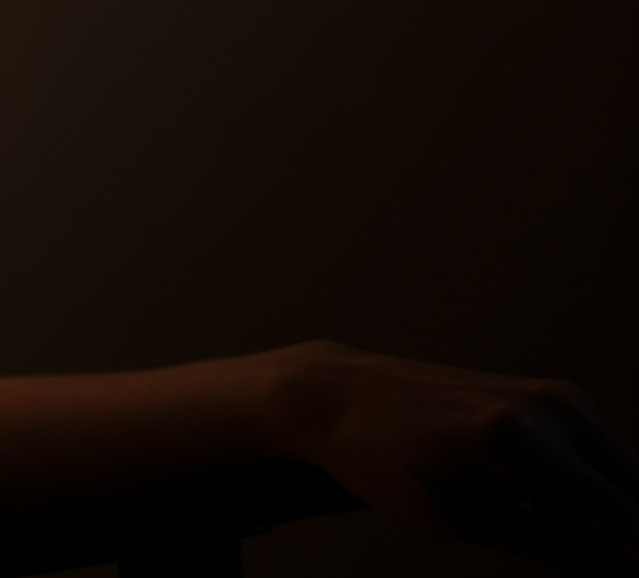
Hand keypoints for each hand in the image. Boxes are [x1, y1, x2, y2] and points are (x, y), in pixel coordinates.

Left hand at [283, 342, 638, 571]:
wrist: (341, 392)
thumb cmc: (377, 456)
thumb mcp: (446, 517)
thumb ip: (534, 543)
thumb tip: (602, 567)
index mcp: (511, 440)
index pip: (618, 514)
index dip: (638, 555)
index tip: (631, 577)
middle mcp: (545, 408)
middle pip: (636, 490)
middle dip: (633, 537)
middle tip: (603, 567)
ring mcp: (556, 395)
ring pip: (630, 473)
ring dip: (619, 514)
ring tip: (558, 539)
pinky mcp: (558, 395)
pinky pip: (607, 455)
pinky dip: (602, 490)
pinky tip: (554, 513)